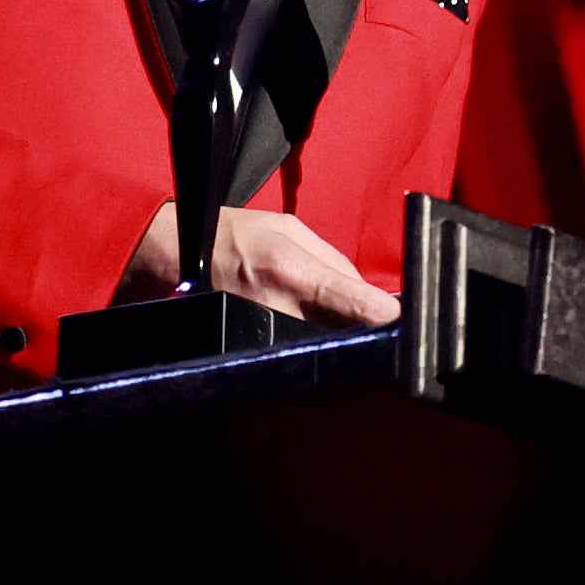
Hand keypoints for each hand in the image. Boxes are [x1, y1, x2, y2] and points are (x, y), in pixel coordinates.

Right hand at [124, 204, 399, 326]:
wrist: (174, 256)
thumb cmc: (233, 236)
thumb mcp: (289, 229)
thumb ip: (334, 262)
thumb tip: (370, 294)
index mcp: (293, 272)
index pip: (356, 305)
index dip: (389, 318)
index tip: (411, 323)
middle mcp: (280, 308)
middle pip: (346, 335)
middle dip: (369, 333)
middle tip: (390, 330)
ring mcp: (264, 334)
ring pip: (324, 349)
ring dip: (344, 343)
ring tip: (359, 336)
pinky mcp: (253, 349)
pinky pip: (297, 355)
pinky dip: (317, 350)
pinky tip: (324, 343)